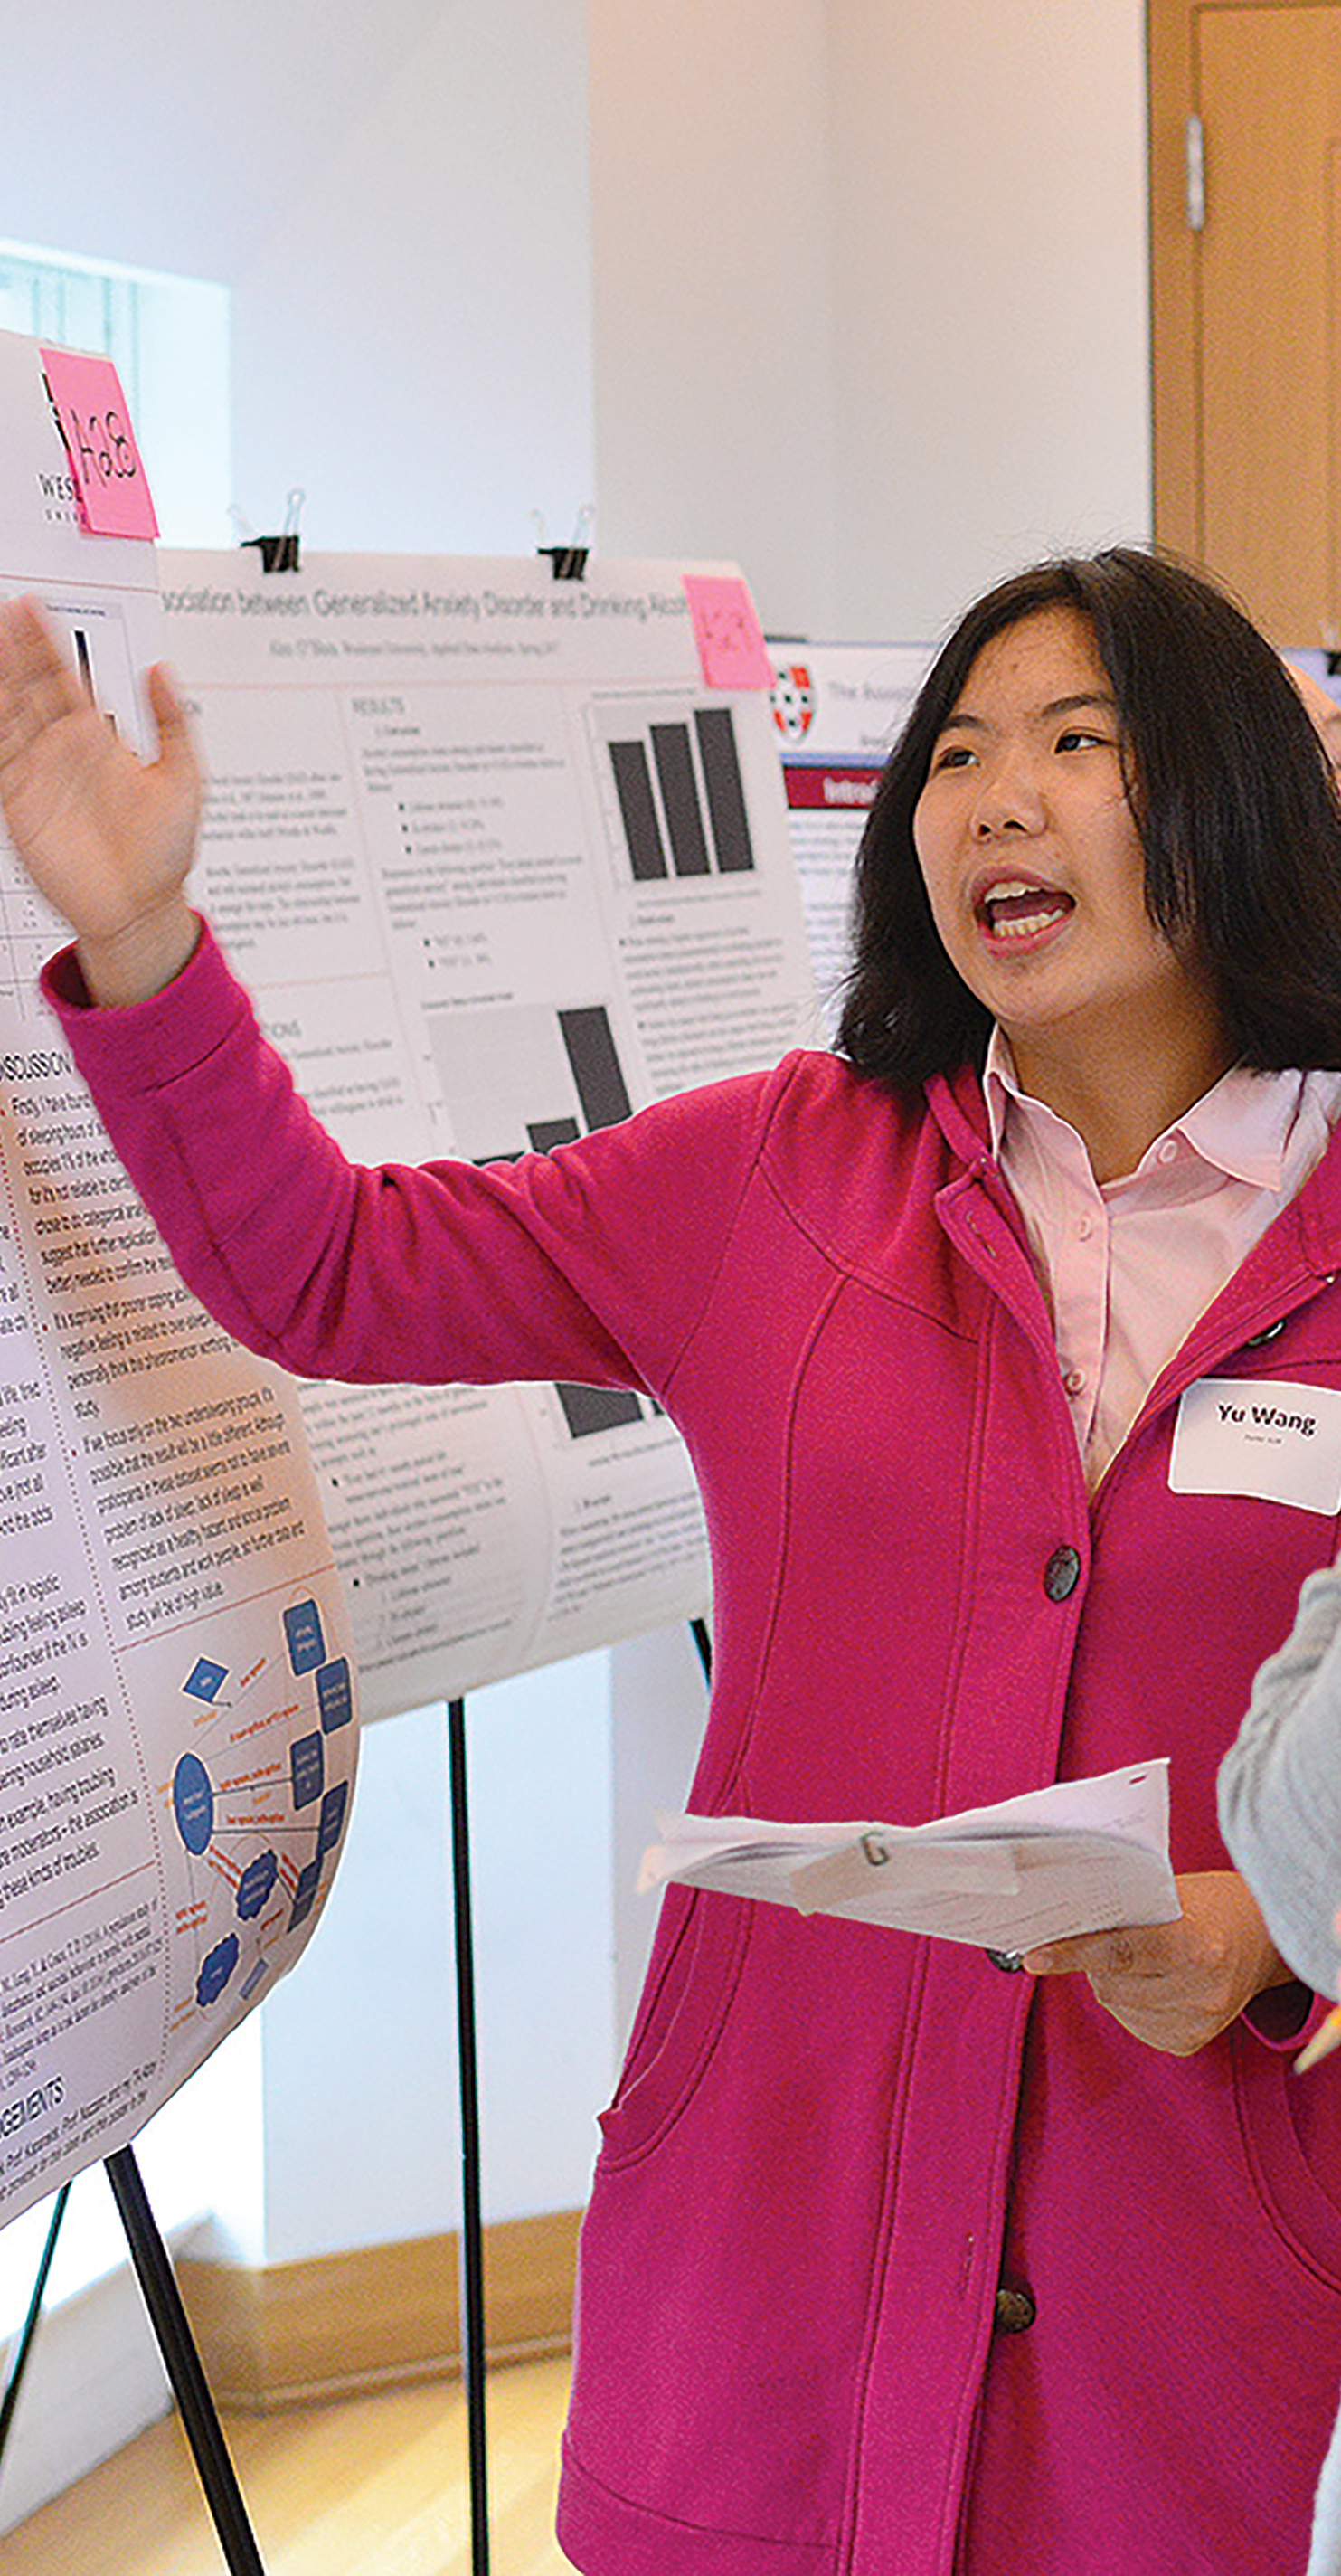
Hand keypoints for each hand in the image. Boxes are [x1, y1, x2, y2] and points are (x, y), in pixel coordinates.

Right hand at [0, 596, 201, 1002]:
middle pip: (30, 684)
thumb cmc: (166, 853)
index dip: (47, 641)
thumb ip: (171, 721)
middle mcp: (64, 750)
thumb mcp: (185, 778)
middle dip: (14, 646)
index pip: (66, 676)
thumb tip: (160, 670)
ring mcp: (39, 774)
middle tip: (2, 608)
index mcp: (100, 739)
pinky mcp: (20, 804)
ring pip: (9, 712)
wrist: (143, 909)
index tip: (32, 606)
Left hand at [1021, 1870, 1295, 2055]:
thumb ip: (1126, 1913)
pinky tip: (1151, 1980)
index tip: (1034, 1956)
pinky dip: (1128, 1999)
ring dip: (1110, 1980)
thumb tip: (1063, 1923)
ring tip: (1140, 1956)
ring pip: (1115, 2004)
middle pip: (1111, 1982)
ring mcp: (1198, 2023)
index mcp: (1200, 1946)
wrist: (1266, 1940)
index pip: (1122, 1951)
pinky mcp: (1189, 2043)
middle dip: (1094, 1959)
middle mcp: (1203, 1992)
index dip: (1074, 1952)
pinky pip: (1132, 2023)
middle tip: (1107, 1935)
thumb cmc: (1214, 1907)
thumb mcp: (1174, 1896)